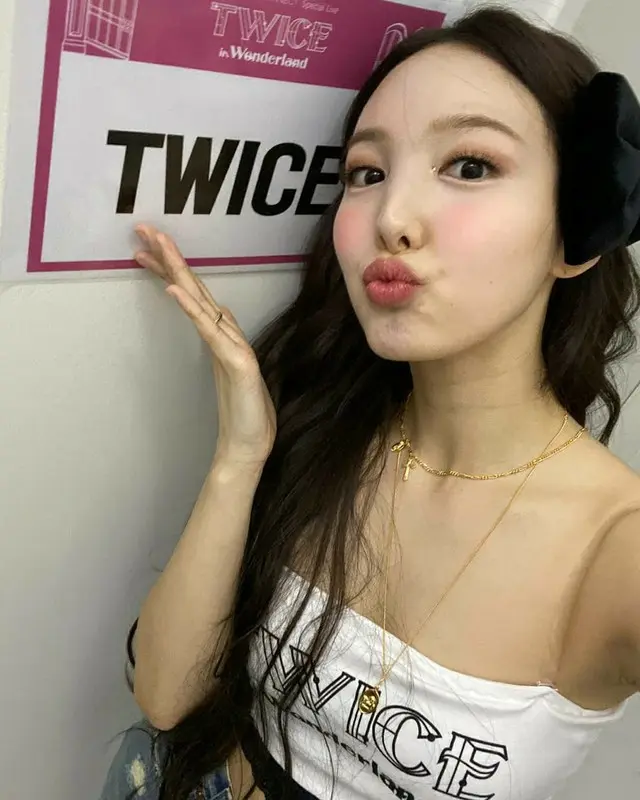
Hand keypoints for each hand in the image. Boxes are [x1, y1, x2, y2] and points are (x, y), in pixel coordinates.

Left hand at [134, 225, 276, 466]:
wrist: (251, 448)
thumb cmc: (242, 416)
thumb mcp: (226, 376)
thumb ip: (221, 348)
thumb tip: (214, 322)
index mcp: (222, 339)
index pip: (193, 297)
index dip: (171, 271)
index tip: (145, 252)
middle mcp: (228, 337)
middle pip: (197, 289)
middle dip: (171, 257)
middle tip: (144, 228)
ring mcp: (235, 349)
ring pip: (203, 301)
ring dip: (180, 270)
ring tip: (158, 244)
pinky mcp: (240, 364)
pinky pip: (211, 332)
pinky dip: (193, 310)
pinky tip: (175, 290)